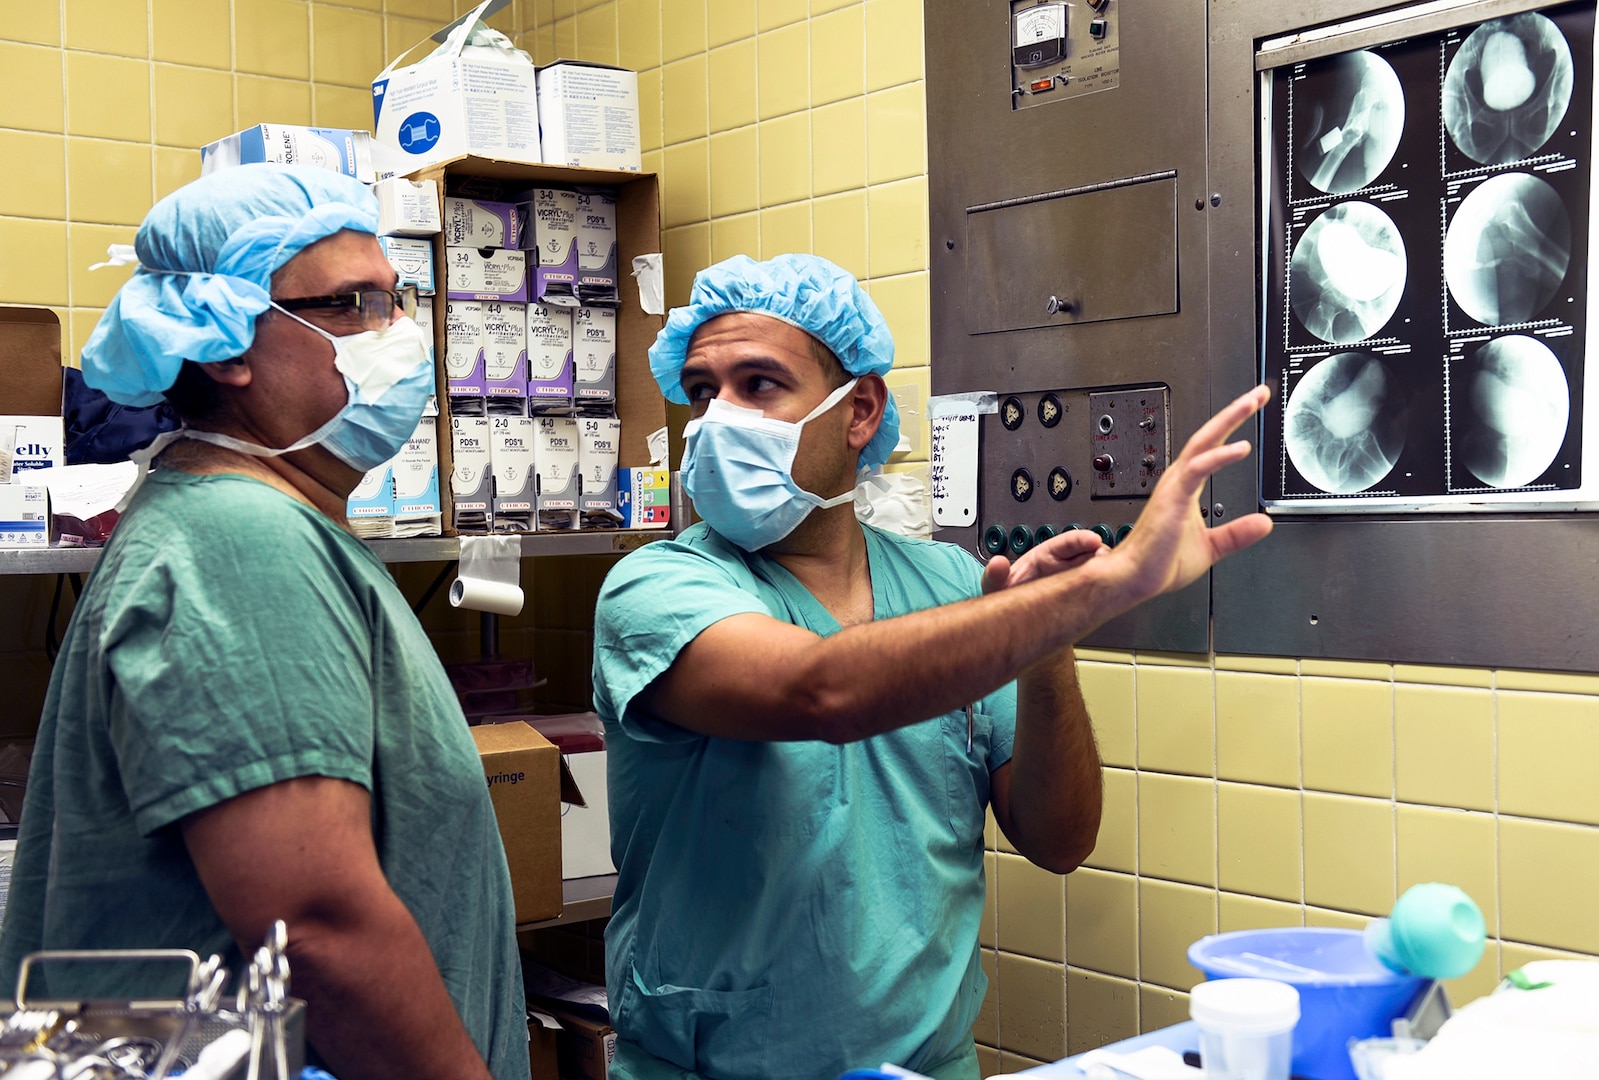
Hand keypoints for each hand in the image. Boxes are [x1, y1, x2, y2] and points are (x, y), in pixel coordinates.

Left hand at [981, 528, 1104, 594]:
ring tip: (1109, 580)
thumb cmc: (1008, 601)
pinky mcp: (1083, 600)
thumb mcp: (996, 587)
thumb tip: (998, 563)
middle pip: (1091, 554)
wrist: (1016, 626)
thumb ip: (994, 575)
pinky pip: (1098, 592)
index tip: (1093, 541)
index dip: (1082, 540)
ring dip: (1105, 574)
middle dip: (1101, 556)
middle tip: (1107, 562)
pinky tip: (1107, 596)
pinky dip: (1104, 592)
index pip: (1068, 543)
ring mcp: (1076, 582)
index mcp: (1046, 556)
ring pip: (1098, 572)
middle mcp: (1065, 566)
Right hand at [1102, 385, 1273, 604]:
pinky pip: (1198, 469)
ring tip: (1250, 403)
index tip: (1251, 409)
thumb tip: (1263, 523)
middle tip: (1258, 393)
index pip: (1211, 448)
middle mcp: (1179, 480)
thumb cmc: (1158, 564)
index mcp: (1185, 488)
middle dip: (1234, 411)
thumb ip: (1237, 533)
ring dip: (1228, 420)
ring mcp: (1175, 486)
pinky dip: (1220, 456)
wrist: (1133, 578)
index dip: (1232, 427)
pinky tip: (1240, 447)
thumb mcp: (1211, 547)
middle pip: (1208, 435)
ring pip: (1203, 442)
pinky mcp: (1174, 497)